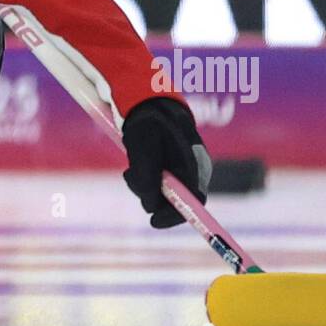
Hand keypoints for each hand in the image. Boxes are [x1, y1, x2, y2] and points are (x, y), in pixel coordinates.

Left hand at [121, 96, 211, 227]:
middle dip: (150, 197)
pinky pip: (157, 186)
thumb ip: (147, 174)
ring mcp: (183, 172)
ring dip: (143, 186)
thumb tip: (150, 204)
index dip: (175, 216)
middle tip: (130, 178)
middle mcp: (194, 171)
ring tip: (131, 166)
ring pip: (162, 195)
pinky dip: (142, 181)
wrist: (148, 103)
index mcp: (195, 164)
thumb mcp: (142, 145)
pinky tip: (134, 166)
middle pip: (175, 202)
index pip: (195, 201)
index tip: (154, 221)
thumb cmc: (148, 122)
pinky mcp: (171, 172)